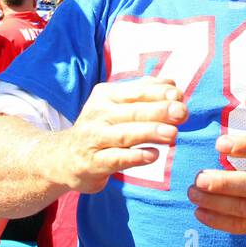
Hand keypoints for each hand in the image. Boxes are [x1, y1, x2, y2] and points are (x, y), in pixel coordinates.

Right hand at [56, 77, 186, 193]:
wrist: (63, 158)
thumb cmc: (100, 129)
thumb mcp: (116, 106)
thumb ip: (143, 93)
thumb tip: (171, 83)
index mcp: (106, 96)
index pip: (136, 91)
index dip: (159, 93)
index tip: (179, 96)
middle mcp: (98, 114)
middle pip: (132, 111)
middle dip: (159, 111)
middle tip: (182, 112)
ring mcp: (94, 139)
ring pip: (124, 134)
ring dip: (149, 132)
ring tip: (172, 134)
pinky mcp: (93, 163)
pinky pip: (116, 159)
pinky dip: (134, 157)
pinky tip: (153, 156)